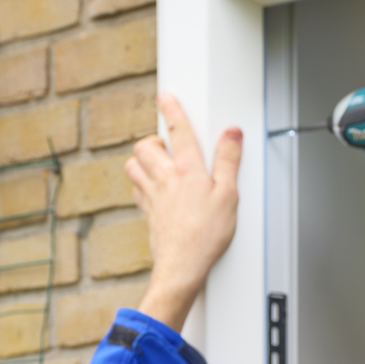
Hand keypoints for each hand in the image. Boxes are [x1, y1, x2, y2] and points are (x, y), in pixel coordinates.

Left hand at [125, 93, 242, 330]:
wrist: (182, 265)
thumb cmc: (205, 235)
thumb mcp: (228, 195)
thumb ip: (229, 161)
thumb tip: (231, 135)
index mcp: (187, 170)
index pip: (178, 130)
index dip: (172, 109)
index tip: (166, 98)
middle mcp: (164, 179)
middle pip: (145, 146)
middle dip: (153, 139)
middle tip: (166, 143)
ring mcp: (151, 196)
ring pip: (133, 166)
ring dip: (142, 160)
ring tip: (158, 162)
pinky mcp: (147, 213)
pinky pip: (135, 189)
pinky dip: (141, 183)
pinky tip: (153, 188)